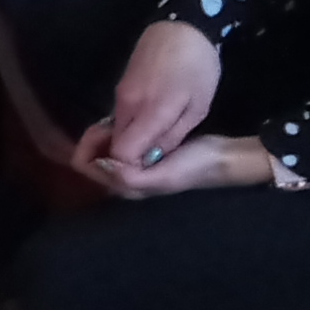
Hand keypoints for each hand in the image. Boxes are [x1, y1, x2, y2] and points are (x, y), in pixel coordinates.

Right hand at [72, 16, 223, 187]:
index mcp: (149, 111)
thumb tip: (150, 161)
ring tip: (153, 146)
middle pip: (113, 145)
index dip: (130, 170)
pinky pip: (118, 117)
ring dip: (129, 143)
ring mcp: (119, 94)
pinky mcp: (119, 87)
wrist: (183, 25)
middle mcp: (126, 105)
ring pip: (114, 131)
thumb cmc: (199, 67)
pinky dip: (129, 128)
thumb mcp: (197, 108)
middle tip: (152, 163)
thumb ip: (170, 137)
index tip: (147, 172)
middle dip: (126, 160)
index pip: (121, 155)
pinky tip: (149, 126)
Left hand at [93, 131, 275, 201]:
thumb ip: (132, 176)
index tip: (102, 129)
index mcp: (127, 188)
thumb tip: (105, 166)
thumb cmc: (194, 166)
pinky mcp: (141, 156)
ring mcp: (132, 169)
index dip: (87, 148)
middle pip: (90, 160)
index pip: (88, 169)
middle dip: (92, 141)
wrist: (221, 158)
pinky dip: (113, 134)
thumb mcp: (164, 174)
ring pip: (101, 151)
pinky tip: (121, 124)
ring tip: (112, 122)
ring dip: (102, 136)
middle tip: (106, 122)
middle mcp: (125, 182)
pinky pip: (115, 145)